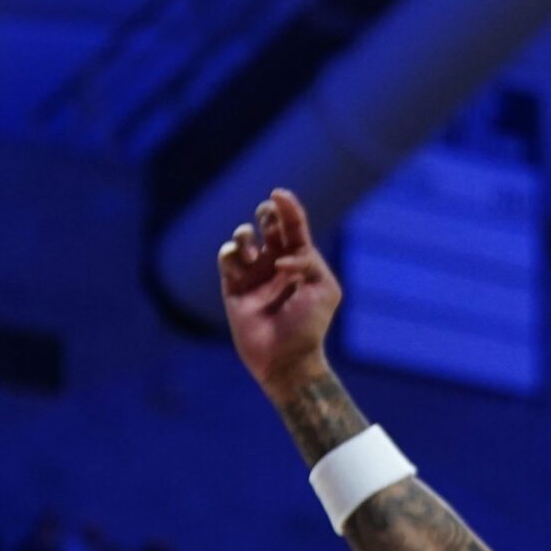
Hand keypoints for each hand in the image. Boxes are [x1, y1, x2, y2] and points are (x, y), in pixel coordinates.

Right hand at [218, 188, 342, 399]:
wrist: (286, 357)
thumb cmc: (310, 324)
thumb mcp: (323, 288)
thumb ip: (308, 263)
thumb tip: (281, 257)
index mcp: (301, 260)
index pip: (293, 226)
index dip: (287, 207)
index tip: (278, 193)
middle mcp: (275, 263)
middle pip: (268, 227)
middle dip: (266, 214)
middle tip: (267, 214)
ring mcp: (253, 275)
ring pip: (243, 240)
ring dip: (245, 233)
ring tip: (248, 240)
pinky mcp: (233, 288)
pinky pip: (227, 261)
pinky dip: (229, 252)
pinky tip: (236, 256)